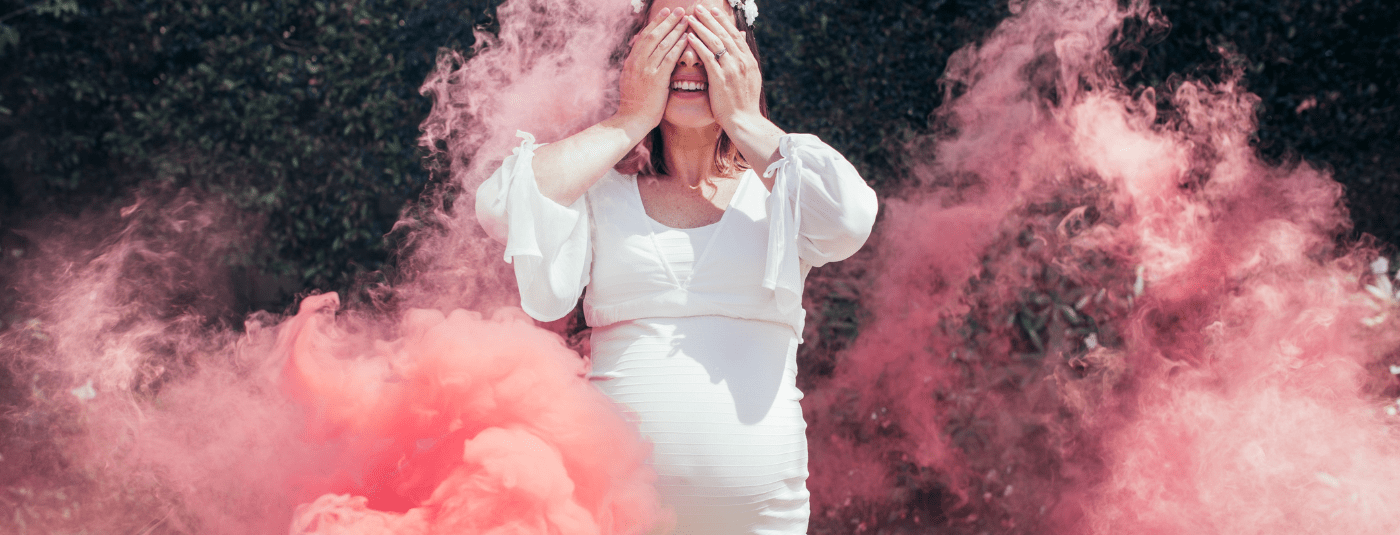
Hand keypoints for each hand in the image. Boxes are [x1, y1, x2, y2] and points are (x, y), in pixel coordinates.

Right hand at [615, 8, 689, 134]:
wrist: (631, 120)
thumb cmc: (634, 105)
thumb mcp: (630, 81)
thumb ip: (637, 67)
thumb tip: (641, 56)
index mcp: (631, 62)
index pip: (644, 37)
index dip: (656, 23)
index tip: (666, 13)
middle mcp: (637, 62)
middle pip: (653, 35)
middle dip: (667, 21)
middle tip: (679, 10)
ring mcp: (646, 70)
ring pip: (662, 43)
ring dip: (675, 29)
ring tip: (686, 19)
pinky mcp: (656, 79)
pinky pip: (669, 58)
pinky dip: (678, 46)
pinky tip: (687, 38)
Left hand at [685, 5, 763, 132]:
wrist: (744, 121)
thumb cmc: (744, 104)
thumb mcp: (750, 79)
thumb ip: (744, 62)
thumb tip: (741, 47)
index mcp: (749, 61)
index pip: (735, 35)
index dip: (723, 22)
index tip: (714, 12)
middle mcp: (741, 62)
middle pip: (724, 34)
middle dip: (710, 19)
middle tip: (699, 7)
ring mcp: (731, 69)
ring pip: (715, 42)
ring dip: (701, 28)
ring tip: (690, 17)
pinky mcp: (720, 79)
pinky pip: (707, 57)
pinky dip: (698, 45)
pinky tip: (689, 36)